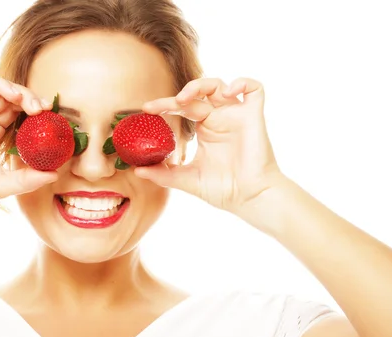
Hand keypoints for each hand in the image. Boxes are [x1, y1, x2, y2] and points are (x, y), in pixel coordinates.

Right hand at [0, 57, 57, 218]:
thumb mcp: (5, 184)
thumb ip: (29, 179)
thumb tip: (54, 174)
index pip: (14, 109)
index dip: (31, 104)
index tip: (49, 110)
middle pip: (3, 95)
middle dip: (24, 95)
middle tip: (40, 106)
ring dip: (3, 85)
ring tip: (19, 96)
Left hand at [137, 77, 285, 215]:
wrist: (250, 199)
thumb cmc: (224, 190)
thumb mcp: (187, 180)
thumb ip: (163, 174)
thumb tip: (136, 170)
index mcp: (205, 129)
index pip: (183, 107)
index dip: (165, 104)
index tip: (146, 109)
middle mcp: (220, 118)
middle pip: (199, 93)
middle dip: (180, 93)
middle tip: (164, 105)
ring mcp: (237, 115)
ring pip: (220, 84)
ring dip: (202, 84)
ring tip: (186, 98)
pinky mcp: (254, 116)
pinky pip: (255, 89)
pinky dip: (243, 82)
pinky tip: (228, 92)